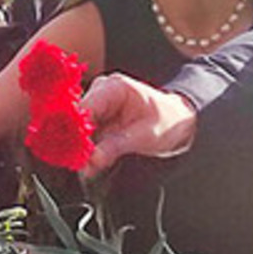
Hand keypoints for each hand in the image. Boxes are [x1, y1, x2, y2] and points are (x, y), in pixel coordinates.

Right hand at [79, 73, 197, 178]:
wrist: (179, 121)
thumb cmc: (168, 120)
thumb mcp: (146, 135)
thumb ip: (117, 146)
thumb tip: (93, 159)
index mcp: (114, 87)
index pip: (85, 106)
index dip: (75, 128)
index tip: (73, 151)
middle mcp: (102, 91)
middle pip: (77, 116)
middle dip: (77, 141)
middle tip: (82, 164)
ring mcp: (98, 104)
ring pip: (78, 127)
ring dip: (81, 148)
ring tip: (87, 166)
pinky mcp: (98, 118)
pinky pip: (86, 134)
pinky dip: (87, 149)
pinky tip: (89, 163)